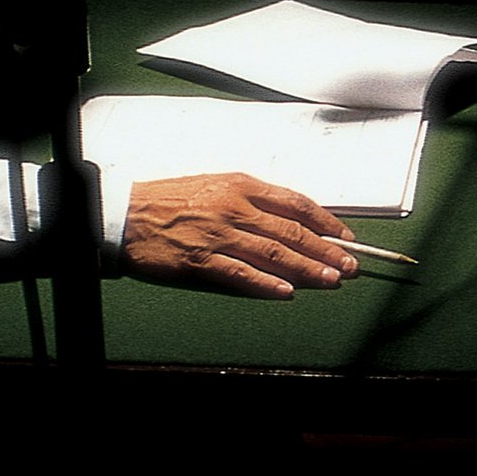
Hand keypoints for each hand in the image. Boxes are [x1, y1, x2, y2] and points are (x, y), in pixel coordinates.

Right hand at [120, 173, 359, 299]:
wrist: (126, 213)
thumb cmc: (169, 199)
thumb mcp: (214, 184)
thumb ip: (250, 199)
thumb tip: (289, 219)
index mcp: (240, 185)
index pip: (294, 202)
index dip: (325, 221)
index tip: (345, 237)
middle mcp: (234, 207)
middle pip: (291, 231)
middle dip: (327, 250)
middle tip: (350, 266)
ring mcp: (218, 234)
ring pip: (274, 253)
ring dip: (308, 268)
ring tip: (331, 280)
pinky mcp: (201, 260)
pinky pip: (241, 274)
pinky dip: (267, 283)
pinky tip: (287, 291)